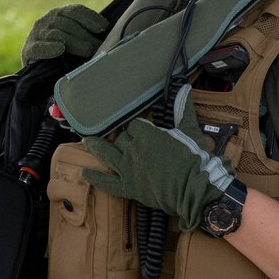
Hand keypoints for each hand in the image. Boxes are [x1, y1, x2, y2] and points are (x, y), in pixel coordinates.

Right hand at [21, 4, 111, 64]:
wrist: (38, 72)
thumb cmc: (64, 55)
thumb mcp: (76, 40)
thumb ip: (88, 33)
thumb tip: (111, 33)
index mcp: (59, 14)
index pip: (75, 11)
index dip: (90, 17)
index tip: (103, 27)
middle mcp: (46, 20)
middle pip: (67, 23)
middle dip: (85, 34)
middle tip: (98, 47)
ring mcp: (36, 34)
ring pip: (56, 33)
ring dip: (74, 41)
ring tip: (88, 50)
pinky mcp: (28, 50)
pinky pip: (39, 47)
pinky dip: (49, 47)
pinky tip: (59, 49)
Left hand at [80, 86, 235, 228]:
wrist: (194, 190)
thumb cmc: (194, 160)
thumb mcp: (190, 131)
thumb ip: (184, 109)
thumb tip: (186, 88)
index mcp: (147, 134)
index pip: (134, 125)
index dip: (138, 128)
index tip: (142, 131)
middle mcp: (133, 149)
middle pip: (121, 139)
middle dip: (124, 139)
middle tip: (128, 142)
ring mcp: (128, 169)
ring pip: (106, 153)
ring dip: (96, 146)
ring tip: (86, 141)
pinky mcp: (128, 187)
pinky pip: (107, 183)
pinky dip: (95, 178)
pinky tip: (84, 173)